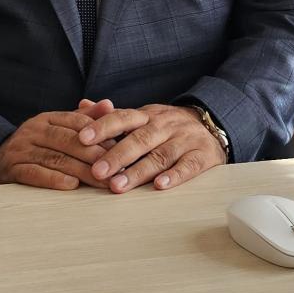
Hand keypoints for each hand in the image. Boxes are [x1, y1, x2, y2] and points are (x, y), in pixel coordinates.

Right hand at [0, 101, 146, 190]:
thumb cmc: (36, 146)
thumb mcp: (57, 129)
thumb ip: (83, 118)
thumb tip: (109, 104)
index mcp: (47, 118)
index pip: (77, 122)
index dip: (101, 135)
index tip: (122, 148)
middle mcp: (33, 130)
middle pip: (70, 141)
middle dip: (96, 156)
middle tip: (118, 169)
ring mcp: (21, 149)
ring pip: (56, 159)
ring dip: (82, 172)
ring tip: (103, 182)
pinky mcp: (12, 168)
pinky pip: (35, 173)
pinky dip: (55, 180)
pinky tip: (72, 186)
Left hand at [75, 102, 226, 193]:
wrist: (211, 126)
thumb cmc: (167, 127)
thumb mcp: (142, 117)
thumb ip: (113, 116)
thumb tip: (82, 106)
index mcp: (147, 115)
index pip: (123, 117)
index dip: (103, 126)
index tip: (82, 138)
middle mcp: (165, 125)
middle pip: (140, 139)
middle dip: (117, 155)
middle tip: (97, 171)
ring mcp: (185, 140)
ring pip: (160, 155)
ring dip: (139, 171)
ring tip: (118, 186)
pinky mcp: (203, 156)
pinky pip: (188, 166)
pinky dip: (174, 176)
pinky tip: (159, 186)